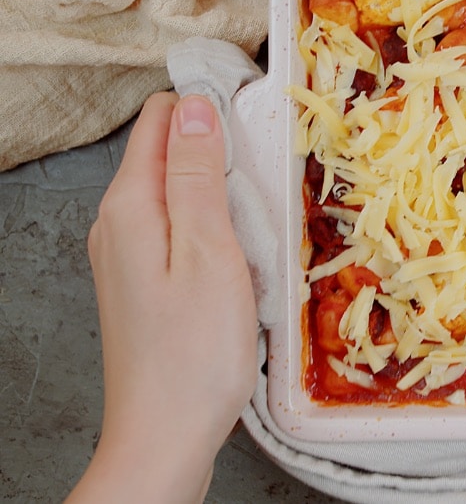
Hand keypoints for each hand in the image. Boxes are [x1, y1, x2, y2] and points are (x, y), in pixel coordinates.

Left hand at [69, 93, 256, 503]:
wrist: (166, 435)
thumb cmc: (195, 352)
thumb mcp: (210, 251)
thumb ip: (198, 175)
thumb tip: (194, 106)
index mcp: (130, 206)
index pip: (160, 119)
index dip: (209, 108)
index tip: (258, 122)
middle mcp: (117, 224)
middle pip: (167, 152)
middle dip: (218, 150)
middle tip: (270, 175)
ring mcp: (126, 256)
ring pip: (176, 192)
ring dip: (220, 191)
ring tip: (264, 216)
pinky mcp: (144, 283)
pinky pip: (178, 229)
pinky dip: (213, 227)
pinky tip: (244, 254)